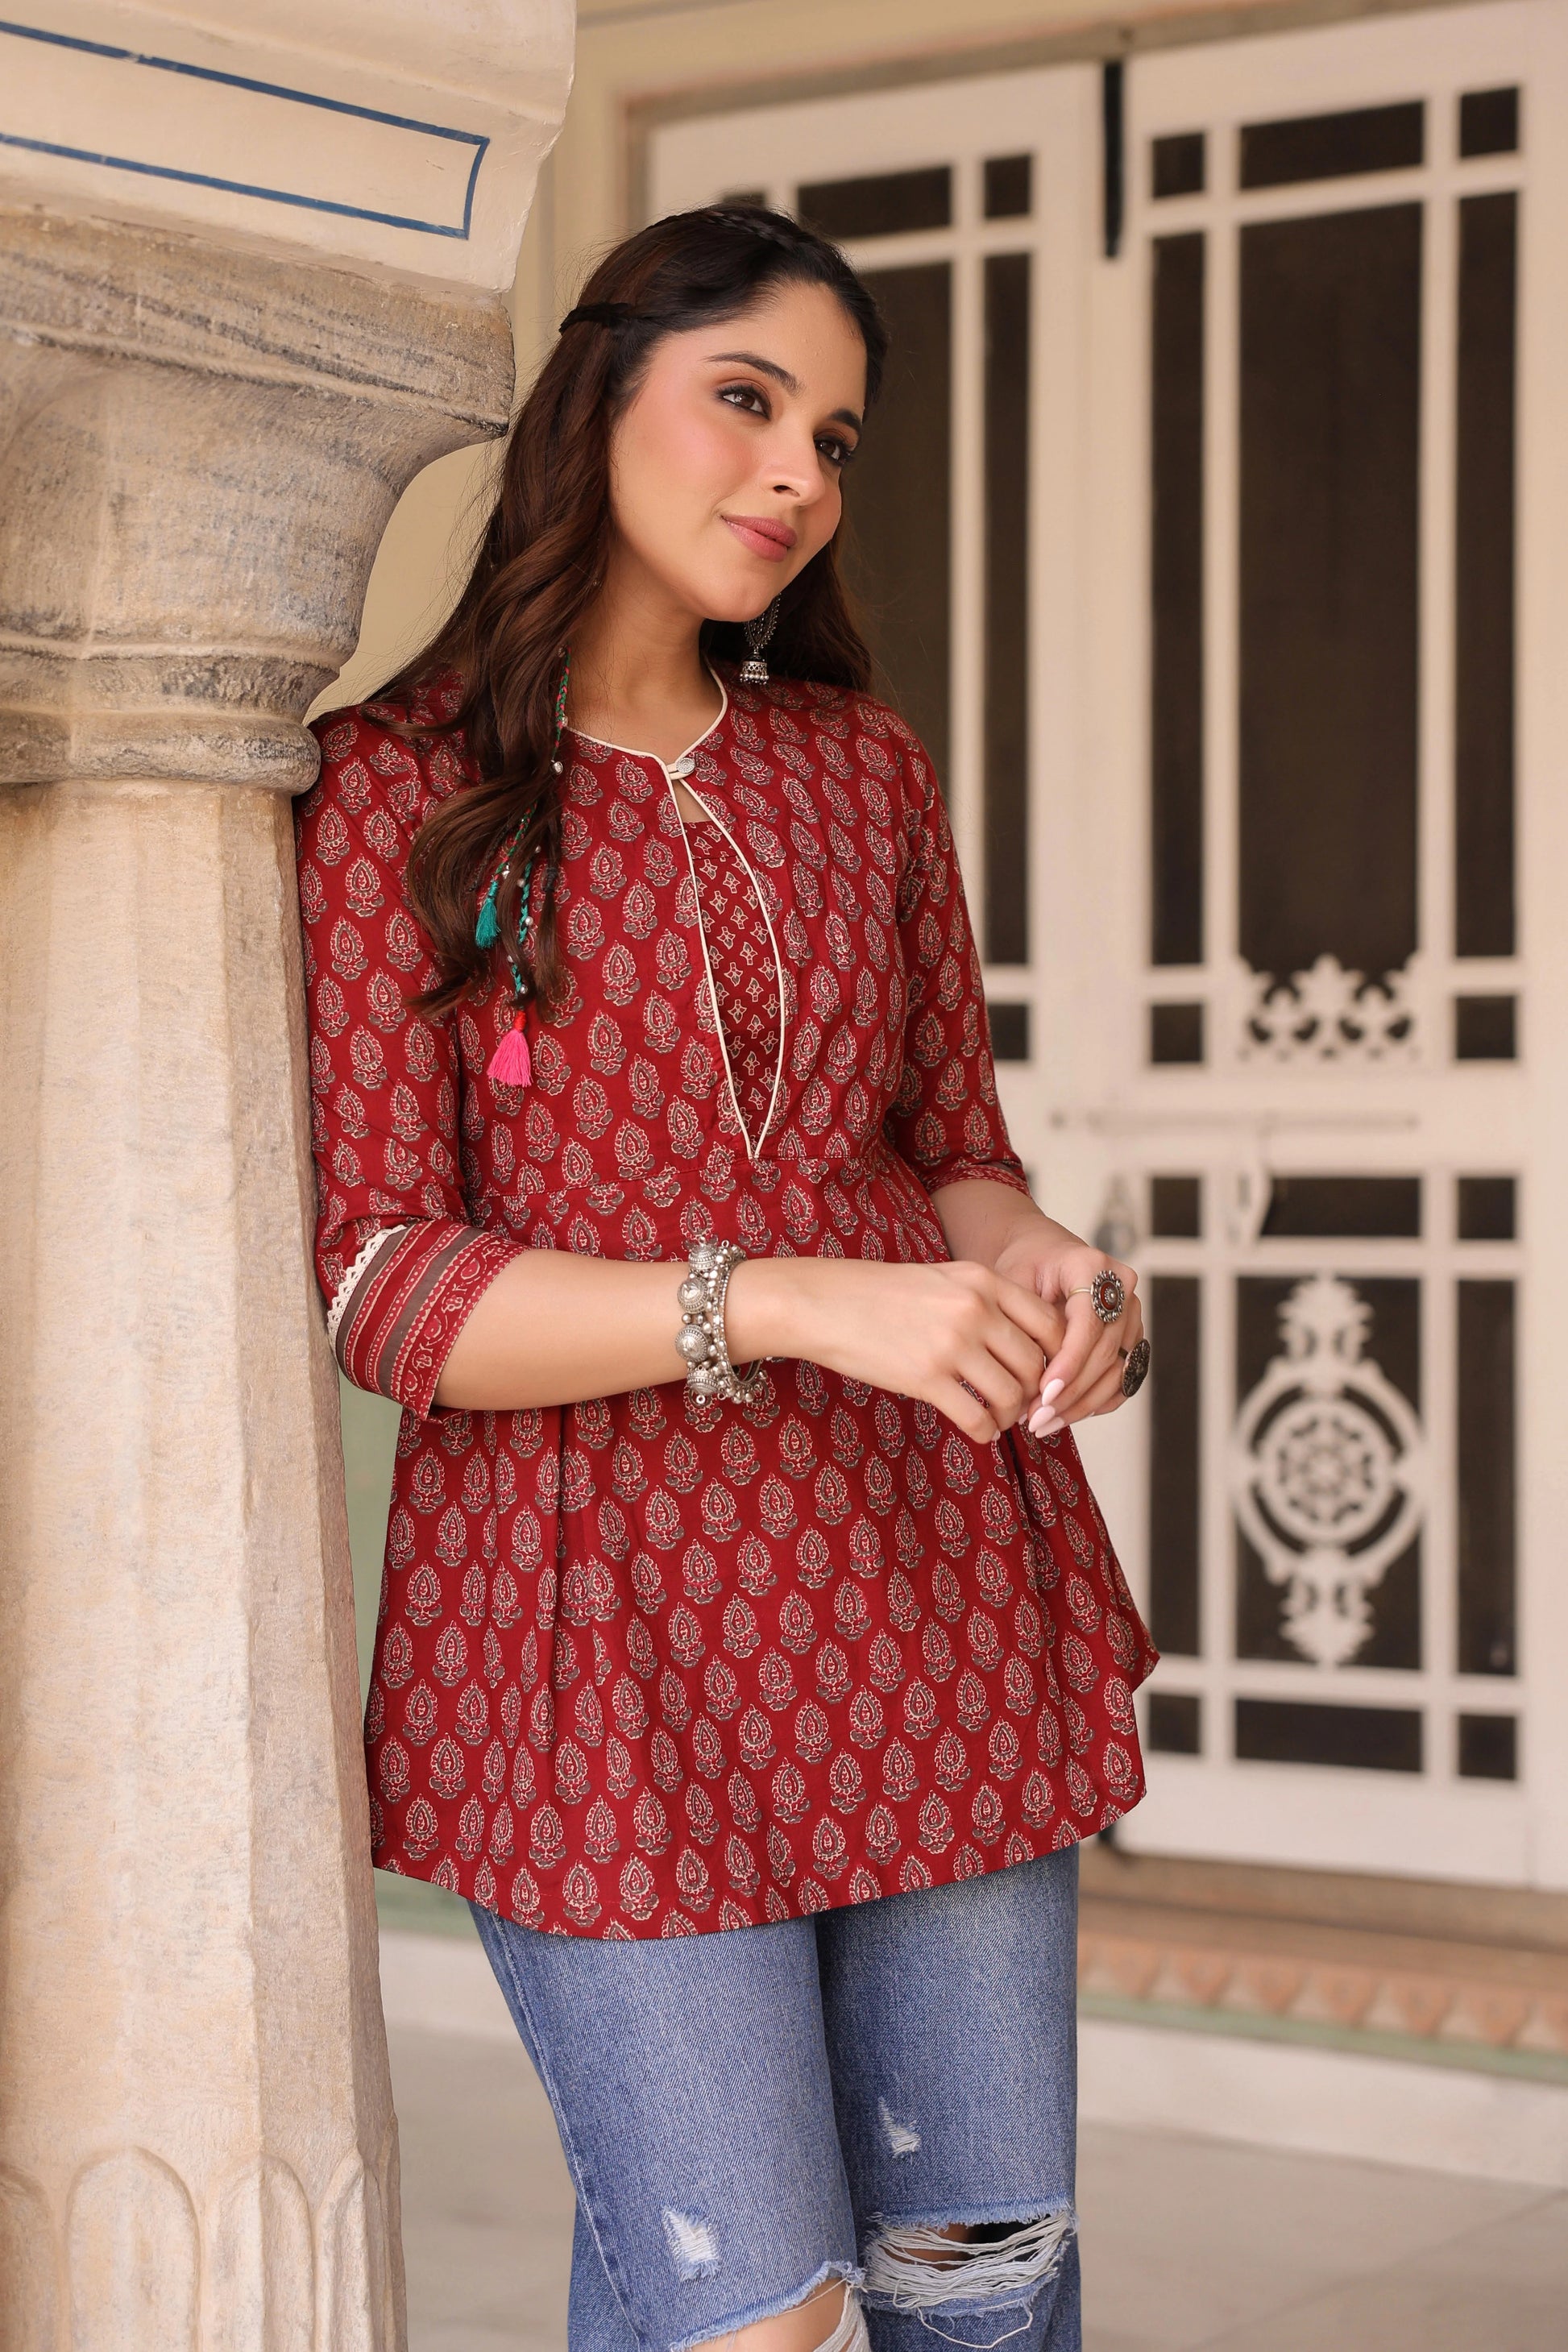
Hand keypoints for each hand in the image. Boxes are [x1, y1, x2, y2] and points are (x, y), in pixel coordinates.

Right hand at [725, 1256, 1065, 1446]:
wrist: (825, 1303)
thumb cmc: (884, 1294)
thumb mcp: (945, 1280)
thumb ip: (987, 1302)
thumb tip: (1028, 1344)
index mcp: (984, 1281)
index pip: (1050, 1323)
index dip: (1058, 1356)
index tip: (1046, 1373)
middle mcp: (975, 1310)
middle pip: (1035, 1365)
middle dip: (1035, 1392)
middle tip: (1024, 1404)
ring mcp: (951, 1344)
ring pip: (1012, 1395)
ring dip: (1012, 1415)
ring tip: (999, 1418)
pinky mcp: (926, 1378)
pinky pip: (977, 1417)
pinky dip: (985, 1431)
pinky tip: (979, 1430)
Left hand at [993, 1230, 1144, 1435]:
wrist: (1040, 1254)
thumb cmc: (1022, 1265)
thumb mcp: (1012, 1281)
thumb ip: (1021, 1320)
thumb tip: (1025, 1376)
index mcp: (1092, 1266)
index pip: (1090, 1324)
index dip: (1069, 1363)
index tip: (1044, 1394)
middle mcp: (1122, 1288)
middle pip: (1106, 1352)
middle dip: (1071, 1393)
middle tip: (1036, 1419)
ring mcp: (1132, 1314)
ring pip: (1118, 1371)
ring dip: (1082, 1405)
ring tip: (1043, 1423)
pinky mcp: (1132, 1337)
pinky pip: (1123, 1379)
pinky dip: (1096, 1402)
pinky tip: (1064, 1416)